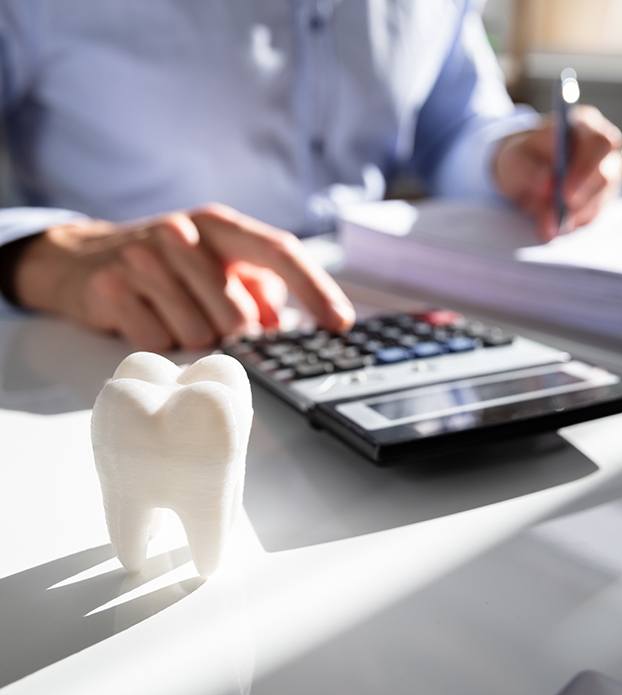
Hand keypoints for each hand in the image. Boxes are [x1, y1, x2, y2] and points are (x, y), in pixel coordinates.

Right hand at [14, 203, 354, 349]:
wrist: (81, 258)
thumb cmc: (167, 266)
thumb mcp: (216, 264)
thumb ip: (257, 289)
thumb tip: (283, 327)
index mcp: (219, 225)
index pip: (279, 252)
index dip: (316, 289)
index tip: (341, 323)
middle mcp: (183, 233)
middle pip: (239, 316)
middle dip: (232, 334)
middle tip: (207, 319)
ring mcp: (143, 258)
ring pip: (199, 336)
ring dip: (193, 339)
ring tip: (170, 312)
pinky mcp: (111, 287)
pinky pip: (159, 343)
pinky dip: (159, 342)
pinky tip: (145, 317)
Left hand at [493, 106, 621, 239]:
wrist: (522, 171)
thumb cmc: (521, 157)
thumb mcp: (514, 158)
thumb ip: (527, 169)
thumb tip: (547, 185)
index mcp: (585, 126)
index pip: (600, 144)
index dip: (586, 170)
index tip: (564, 193)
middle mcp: (603, 151)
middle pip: (606, 176)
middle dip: (581, 199)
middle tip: (558, 216)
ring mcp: (607, 176)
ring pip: (599, 201)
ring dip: (571, 216)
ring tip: (545, 225)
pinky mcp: (600, 200)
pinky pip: (590, 217)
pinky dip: (570, 224)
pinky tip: (551, 226)